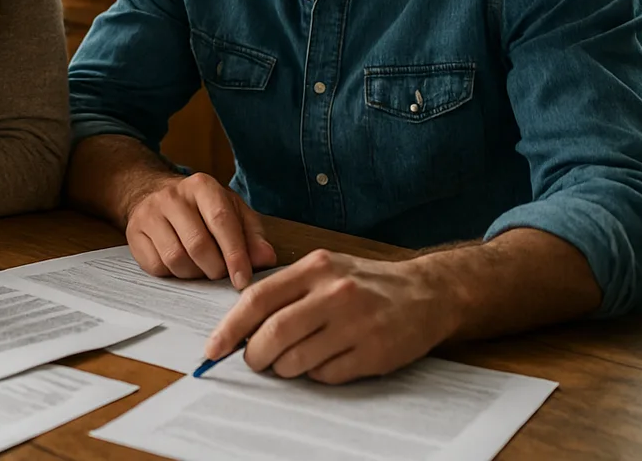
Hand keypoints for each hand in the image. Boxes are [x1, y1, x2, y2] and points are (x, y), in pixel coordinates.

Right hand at [125, 172, 276, 288]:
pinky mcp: (134, 233)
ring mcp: (150, 214)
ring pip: (176, 259)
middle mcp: (173, 196)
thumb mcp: (233, 212)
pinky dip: (173, 275)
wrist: (154, 195)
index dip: (235, 254)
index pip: (222, 222)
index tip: (242, 279)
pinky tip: (181, 266)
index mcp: (202, 186)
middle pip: (198, 244)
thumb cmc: (201, 209)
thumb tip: (265, 259)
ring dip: (194, 274)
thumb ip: (252, 235)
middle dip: (215, 269)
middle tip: (222, 274)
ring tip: (202, 269)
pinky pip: (156, 266)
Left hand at [205, 249, 458, 383]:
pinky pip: (327, 375)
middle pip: (274, 333)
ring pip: (297, 360)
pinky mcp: (374, 353)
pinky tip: (328, 360)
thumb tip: (242, 326)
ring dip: (285, 368)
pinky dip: (317, 374)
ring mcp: (356, 324)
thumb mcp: (326, 269)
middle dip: (255, 355)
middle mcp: (335, 292)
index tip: (214, 349)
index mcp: (316, 268)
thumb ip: (287, 290)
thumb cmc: (366, 283)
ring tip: (294, 360)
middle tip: (255, 361)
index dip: (230, 328)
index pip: (258, 299)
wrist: (427, 293)